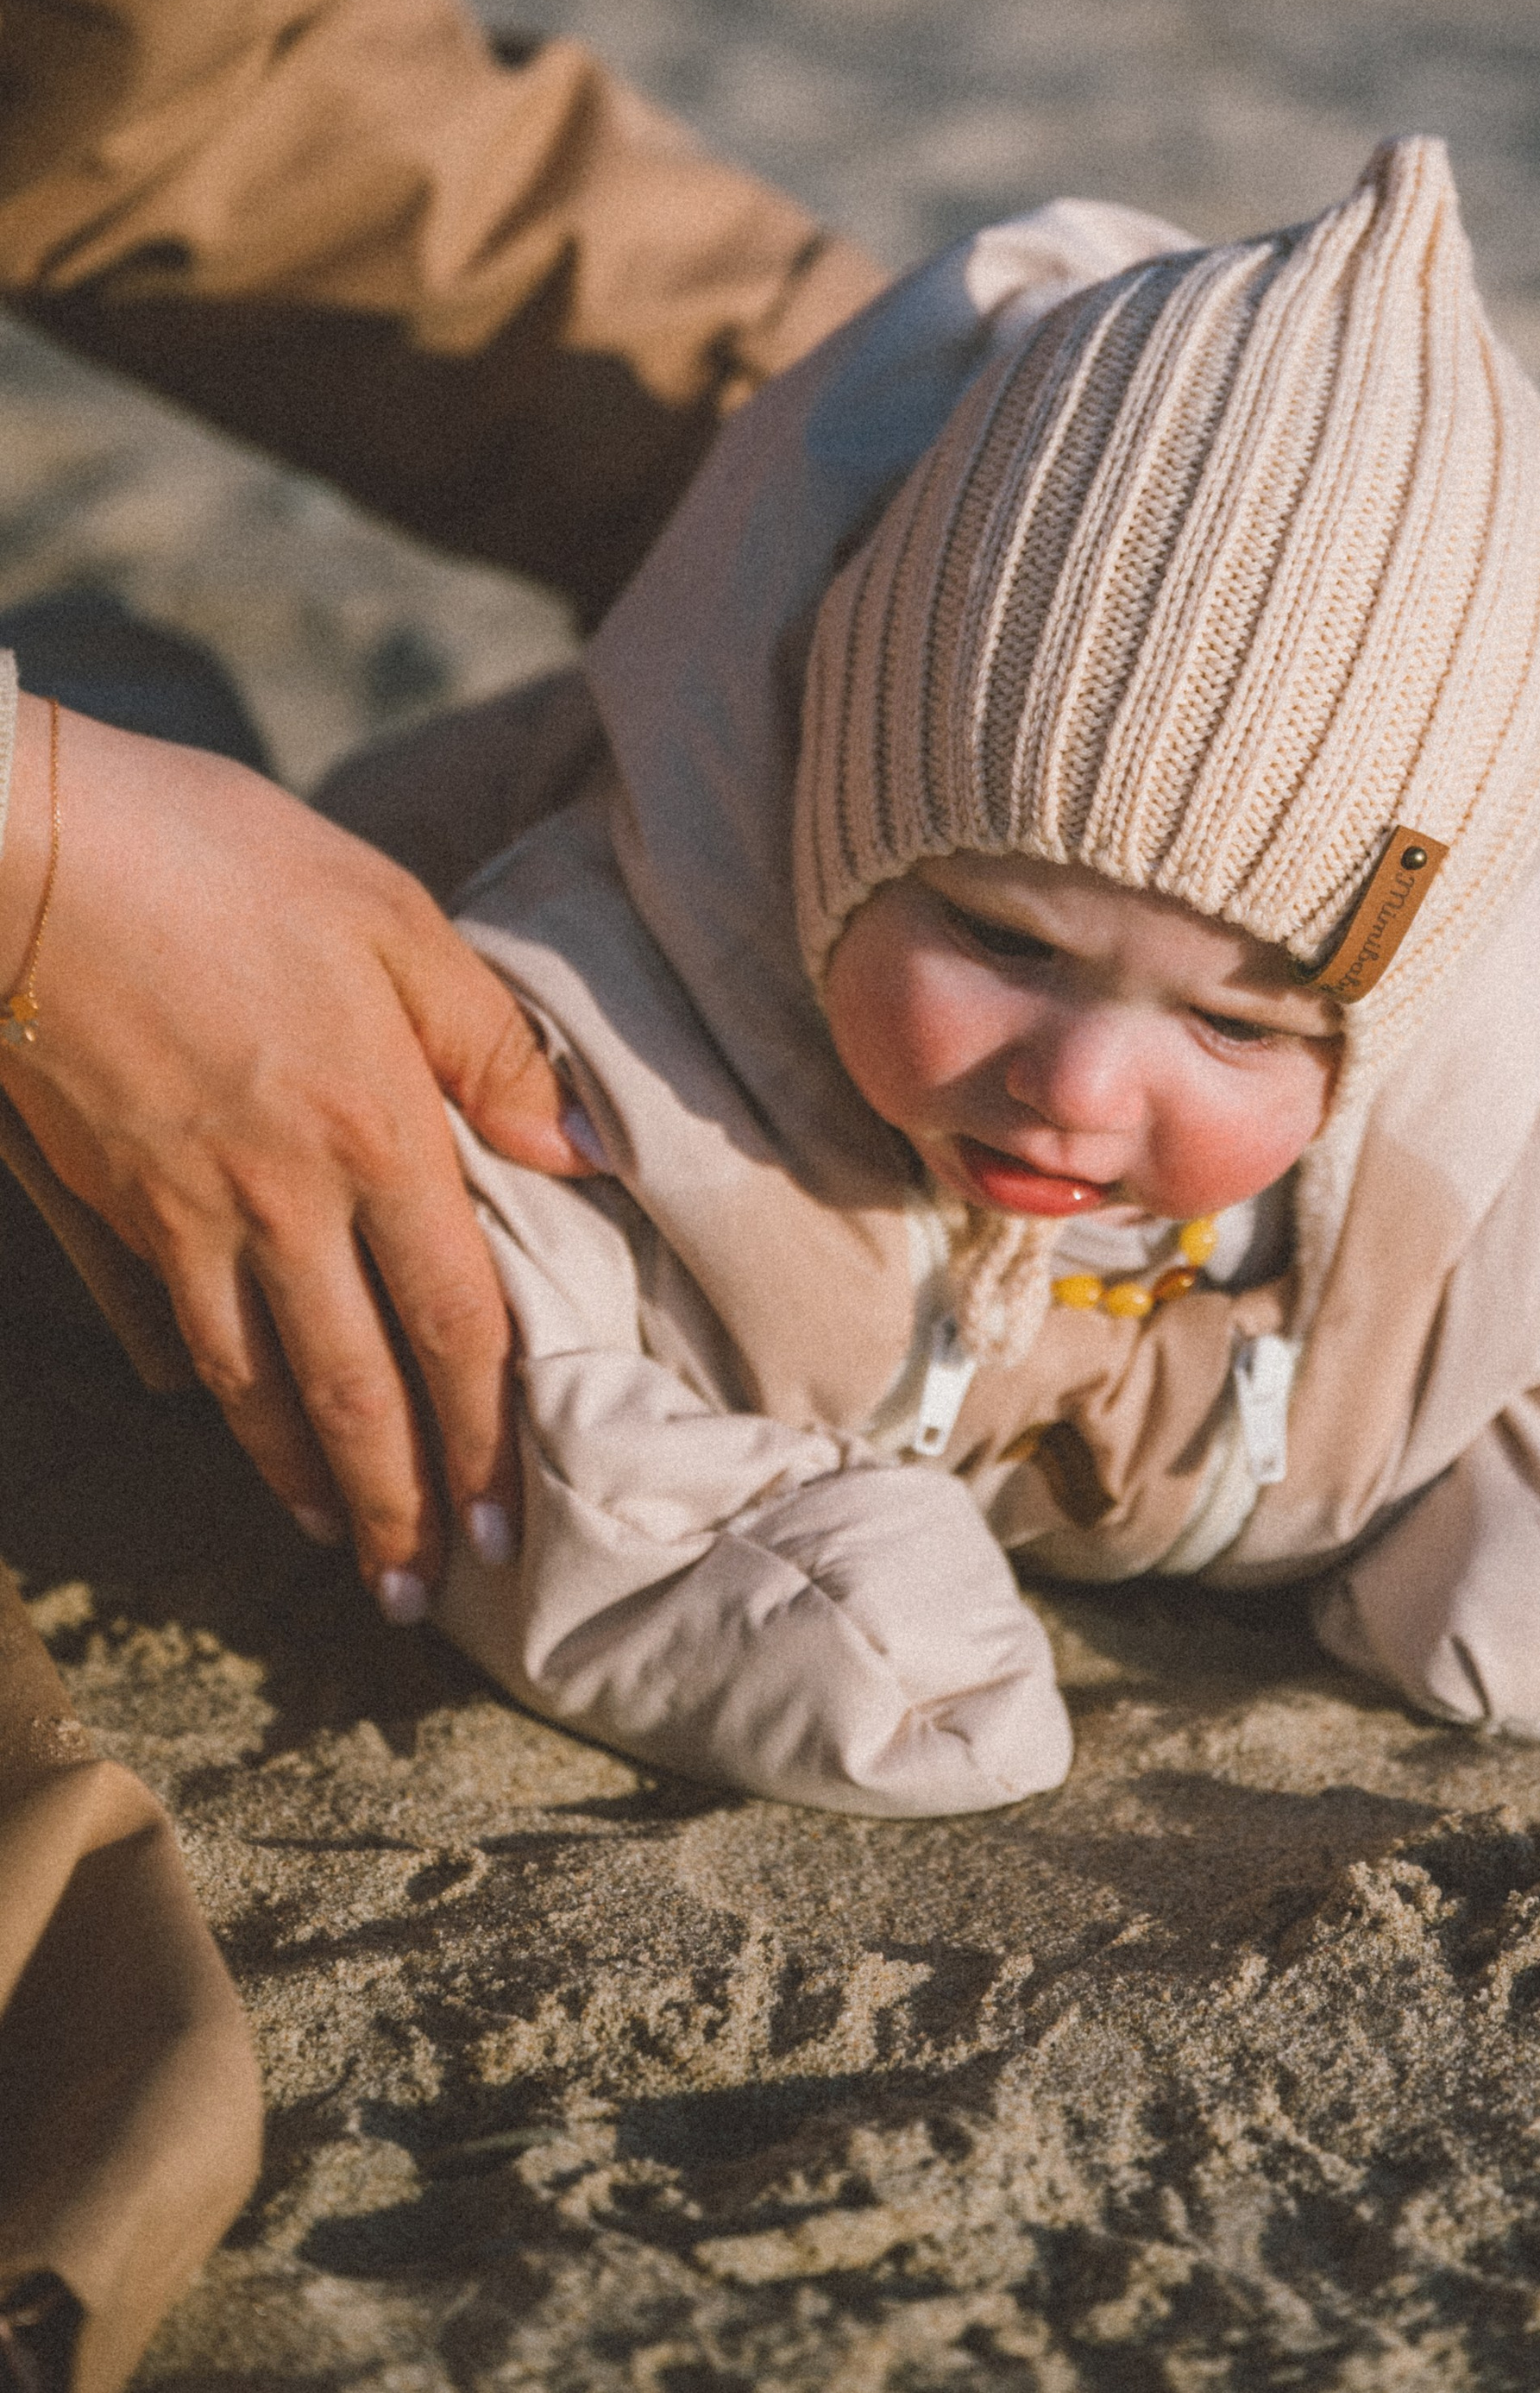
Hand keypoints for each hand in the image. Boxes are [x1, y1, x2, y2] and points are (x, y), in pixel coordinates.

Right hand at [0, 706, 593, 1611]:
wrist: (19, 850)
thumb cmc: (221, 857)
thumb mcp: (390, 916)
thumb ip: (490, 1040)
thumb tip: (579, 1148)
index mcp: (375, 1131)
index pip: (452, 1321)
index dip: (482, 1433)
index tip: (502, 1523)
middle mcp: (280, 1201)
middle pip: (351, 1387)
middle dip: (394, 1502)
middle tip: (420, 1594)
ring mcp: (175, 1212)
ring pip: (250, 1381)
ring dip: (298, 1476)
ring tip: (335, 1541)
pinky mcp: (96, 1198)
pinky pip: (154, 1322)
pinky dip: (196, 1386)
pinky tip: (215, 1413)